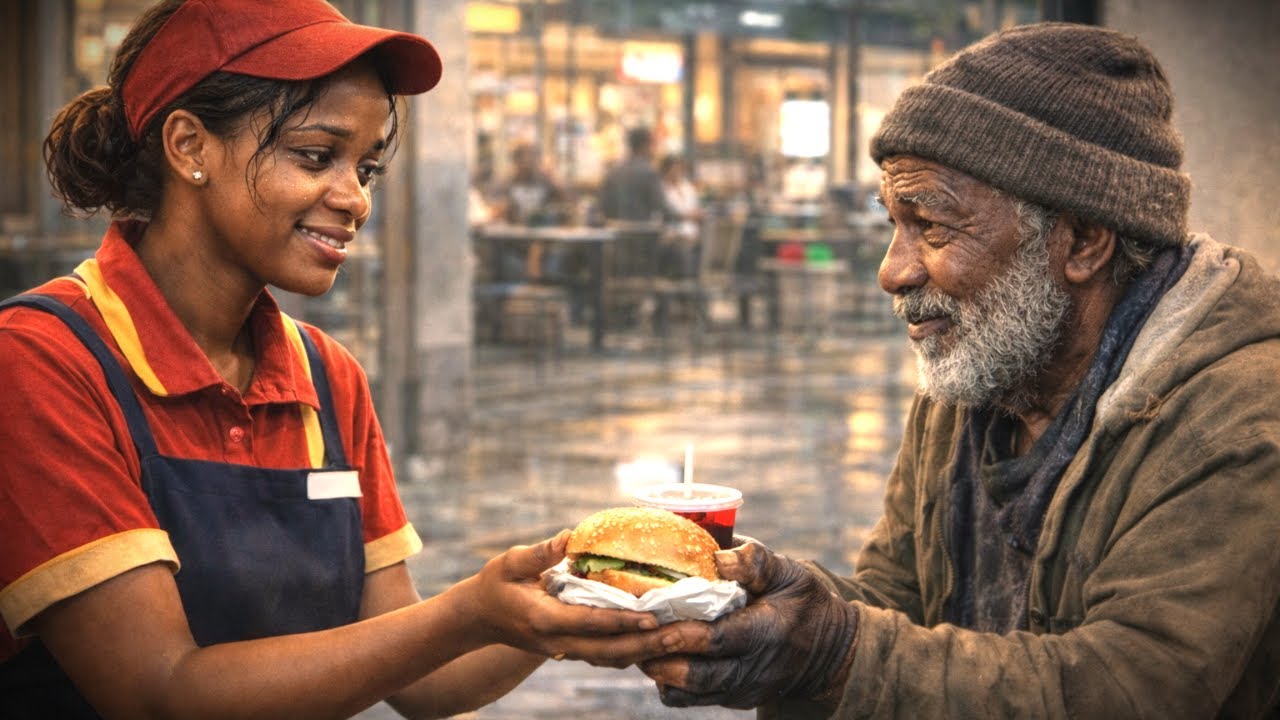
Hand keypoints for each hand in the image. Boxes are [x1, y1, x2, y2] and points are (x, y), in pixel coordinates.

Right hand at [462, 530, 670, 667]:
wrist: (479, 617)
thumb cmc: (495, 584)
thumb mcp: (510, 562)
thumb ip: (540, 553)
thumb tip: (569, 536)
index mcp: (544, 618)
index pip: (590, 623)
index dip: (622, 621)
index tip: (651, 617)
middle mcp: (557, 641)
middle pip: (608, 650)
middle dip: (645, 644)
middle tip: (679, 634)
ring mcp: (564, 650)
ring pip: (609, 658)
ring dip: (643, 651)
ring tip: (676, 640)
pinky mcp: (569, 650)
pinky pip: (605, 656)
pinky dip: (630, 652)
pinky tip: (654, 644)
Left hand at [640, 542, 857, 708]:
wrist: (827, 655)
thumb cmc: (805, 604)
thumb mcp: (790, 574)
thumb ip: (755, 562)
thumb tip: (716, 555)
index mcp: (767, 634)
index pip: (718, 640)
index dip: (683, 633)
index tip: (651, 615)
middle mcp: (751, 669)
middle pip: (696, 674)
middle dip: (658, 655)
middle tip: (629, 630)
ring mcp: (739, 689)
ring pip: (688, 692)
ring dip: (657, 667)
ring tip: (635, 639)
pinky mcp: (730, 698)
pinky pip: (690, 699)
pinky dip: (667, 680)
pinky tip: (655, 654)